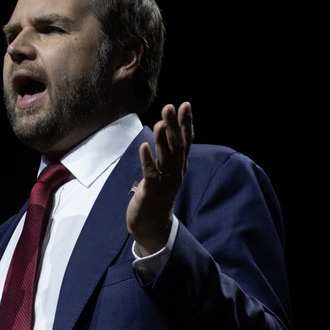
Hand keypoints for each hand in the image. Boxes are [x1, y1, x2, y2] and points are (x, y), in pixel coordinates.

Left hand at [127, 102, 192, 254]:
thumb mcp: (166, 172)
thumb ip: (167, 153)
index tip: (185, 105)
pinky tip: (144, 146)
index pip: (186, 141)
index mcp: (180, 166)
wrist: (151, 225)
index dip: (186, 123)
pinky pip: (150, 173)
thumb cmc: (157, 195)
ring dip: (163, 139)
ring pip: (166, 158)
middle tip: (170, 107)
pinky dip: (147, 160)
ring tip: (160, 122)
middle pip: (178, 146)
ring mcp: (165, 182)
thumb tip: (167, 130)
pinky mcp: (151, 191)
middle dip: (174, 126)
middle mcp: (176, 173)